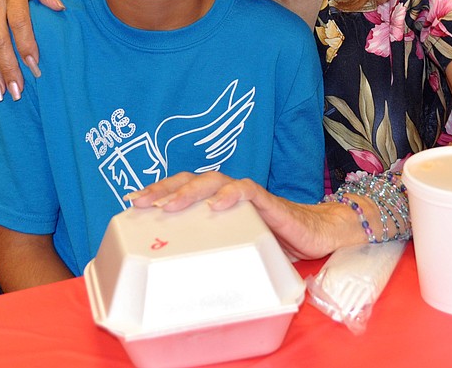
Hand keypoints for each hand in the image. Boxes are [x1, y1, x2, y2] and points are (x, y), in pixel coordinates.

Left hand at [129, 173, 363, 259]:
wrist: (319, 235)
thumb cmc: (276, 241)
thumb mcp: (237, 246)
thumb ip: (213, 247)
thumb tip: (178, 271)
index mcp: (219, 202)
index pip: (184, 188)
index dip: (159, 191)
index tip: (132, 203)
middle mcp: (230, 194)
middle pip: (192, 179)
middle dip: (164, 188)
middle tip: (141, 202)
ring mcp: (249, 196)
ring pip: (215, 180)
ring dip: (190, 191)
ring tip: (171, 206)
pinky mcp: (269, 202)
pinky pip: (248, 191)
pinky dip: (231, 195)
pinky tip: (217, 205)